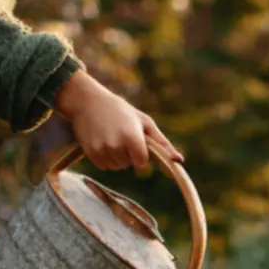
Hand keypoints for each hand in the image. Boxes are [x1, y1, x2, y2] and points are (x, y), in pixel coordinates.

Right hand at [54, 69, 182, 169]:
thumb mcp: (145, 122)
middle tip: (120, 134)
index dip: (140, 153)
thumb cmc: (121, 111)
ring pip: (116, 167)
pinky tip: (101, 140)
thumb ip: (163, 143)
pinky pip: (103, 166)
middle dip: (128, 154)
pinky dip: (104, 157)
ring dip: (116, 157)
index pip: (141, 162)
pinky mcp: (90, 153)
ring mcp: (102, 150)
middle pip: (128, 165)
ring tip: (110, 136)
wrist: (88, 101)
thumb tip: (180, 161)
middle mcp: (117, 146)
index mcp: (133, 138)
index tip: (134, 140)